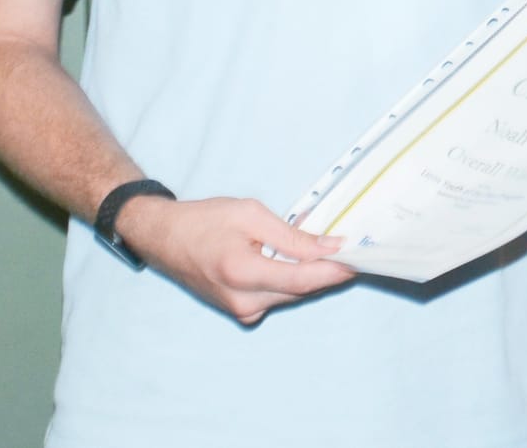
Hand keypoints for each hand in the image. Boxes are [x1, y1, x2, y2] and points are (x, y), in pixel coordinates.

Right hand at [115, 194, 354, 324]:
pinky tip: (301, 260)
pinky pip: (278, 297)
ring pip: (291, 294)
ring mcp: (240, 311)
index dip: (336, 270)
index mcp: (243, 273)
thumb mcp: (251, 215)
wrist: (164, 238)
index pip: (303, 278)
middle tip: (355, 250)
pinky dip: (293, 279)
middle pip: (301, 290)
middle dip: (330, 271)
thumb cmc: (204, 220)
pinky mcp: (240, 311)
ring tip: (330, 250)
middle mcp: (243, 301)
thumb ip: (293, 236)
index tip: (361, 257)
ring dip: (313, 275)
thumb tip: (331, 246)